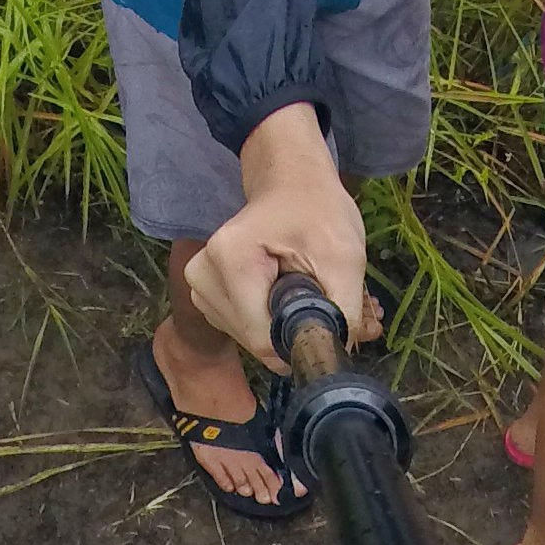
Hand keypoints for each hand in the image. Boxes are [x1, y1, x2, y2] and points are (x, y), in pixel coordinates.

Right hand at [185, 106, 370, 371]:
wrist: (292, 183)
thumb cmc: (317, 210)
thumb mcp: (345, 255)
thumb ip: (343, 312)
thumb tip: (333, 361)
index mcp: (229, 260)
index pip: (263, 338)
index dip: (301, 340)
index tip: (330, 318)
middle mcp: (202, 276)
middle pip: (255, 340)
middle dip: (294, 331)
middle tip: (325, 297)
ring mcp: (199, 286)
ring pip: (250, 339)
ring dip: (284, 326)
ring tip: (306, 289)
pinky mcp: (205, 293)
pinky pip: (242, 328)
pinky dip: (270, 320)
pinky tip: (286, 293)